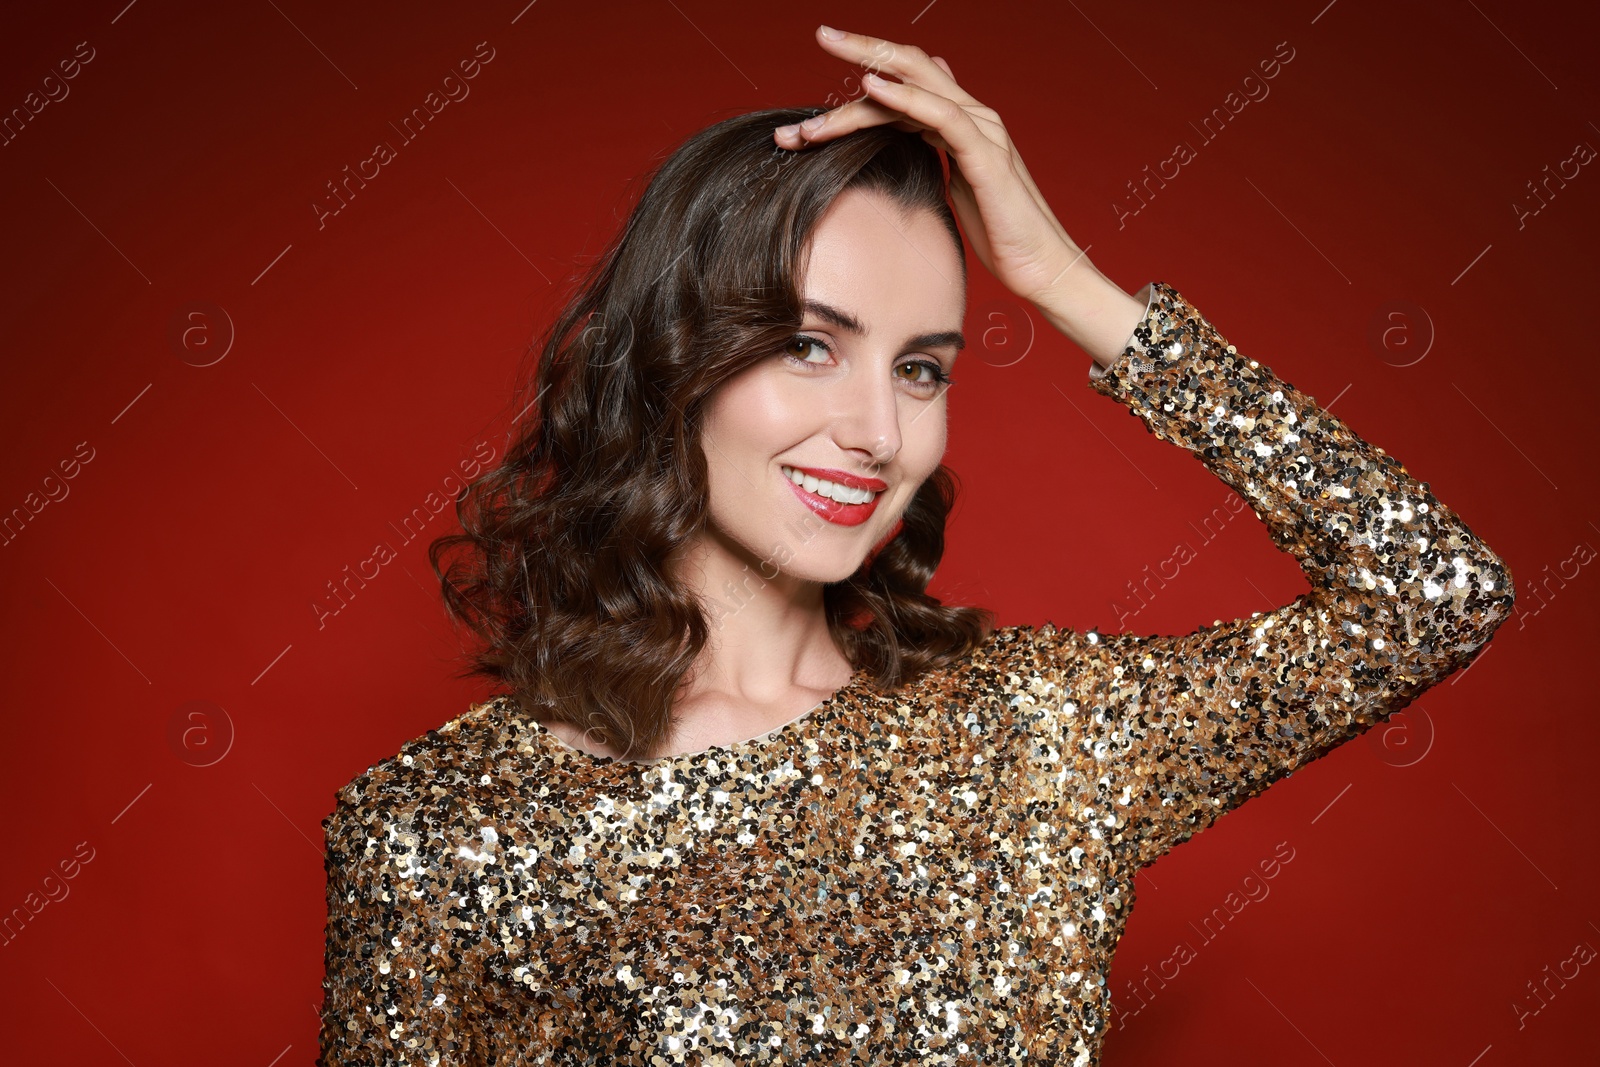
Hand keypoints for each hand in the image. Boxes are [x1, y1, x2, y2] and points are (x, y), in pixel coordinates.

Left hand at [774, 26, 1121, 329]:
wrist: (1040, 266)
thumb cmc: (998, 234)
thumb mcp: (954, 187)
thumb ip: (931, 154)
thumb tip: (908, 131)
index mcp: (959, 123)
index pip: (907, 79)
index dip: (866, 65)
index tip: (824, 58)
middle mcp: (971, 115)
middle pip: (911, 65)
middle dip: (863, 48)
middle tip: (821, 33)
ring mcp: (981, 130)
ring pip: (917, 87)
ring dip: (863, 87)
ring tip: (821, 99)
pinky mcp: (986, 155)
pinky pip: (942, 115)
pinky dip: (906, 97)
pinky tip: (871, 87)